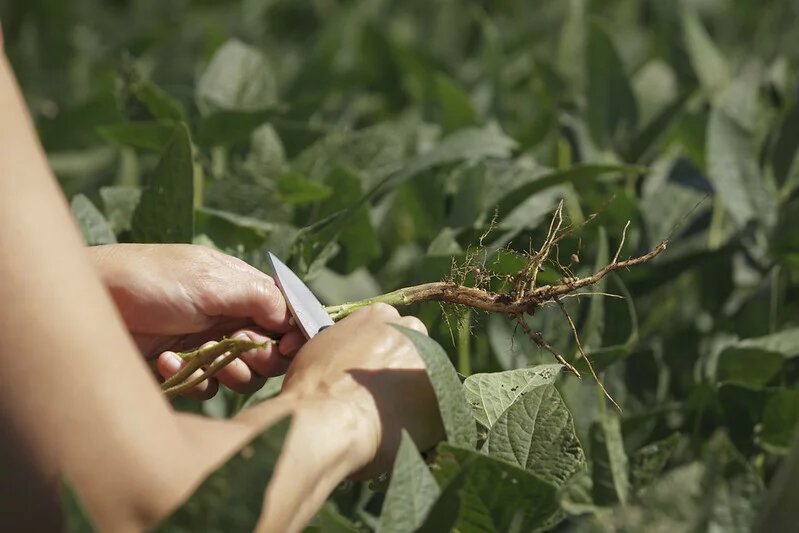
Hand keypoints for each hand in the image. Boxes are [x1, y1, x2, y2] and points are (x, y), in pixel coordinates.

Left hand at [89, 244, 304, 396]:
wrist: (90, 301)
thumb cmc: (151, 280)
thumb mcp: (211, 279)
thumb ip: (259, 296)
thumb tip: (293, 319)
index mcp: (241, 291)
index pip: (284, 318)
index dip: (289, 336)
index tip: (283, 347)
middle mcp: (228, 319)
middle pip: (268, 353)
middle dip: (256, 356)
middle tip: (238, 352)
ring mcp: (205, 346)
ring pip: (240, 376)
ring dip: (222, 368)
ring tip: (199, 355)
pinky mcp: (181, 370)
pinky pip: (205, 387)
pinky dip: (189, 377)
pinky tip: (164, 360)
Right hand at [279, 303, 445, 477]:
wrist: (325, 420)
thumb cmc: (311, 389)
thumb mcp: (321, 349)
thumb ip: (345, 346)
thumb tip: (349, 361)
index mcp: (380, 314)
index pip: (389, 331)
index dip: (380, 357)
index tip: (371, 378)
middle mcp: (411, 329)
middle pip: (414, 350)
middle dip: (402, 373)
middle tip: (381, 400)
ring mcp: (431, 360)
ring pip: (429, 379)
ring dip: (415, 398)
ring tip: (390, 423)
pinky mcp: (445, 394)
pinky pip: (440, 409)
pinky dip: (426, 423)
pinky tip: (404, 436)